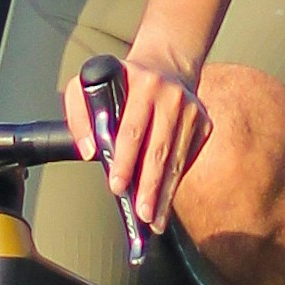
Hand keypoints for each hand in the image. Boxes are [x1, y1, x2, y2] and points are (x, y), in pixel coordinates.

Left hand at [70, 44, 210, 236]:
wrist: (166, 65)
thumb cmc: (121, 81)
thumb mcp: (88, 84)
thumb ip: (80, 116)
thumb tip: (90, 151)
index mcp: (143, 84)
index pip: (132, 129)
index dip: (125, 161)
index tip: (117, 187)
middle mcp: (172, 96)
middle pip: (159, 150)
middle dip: (150, 186)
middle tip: (142, 214)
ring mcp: (193, 111)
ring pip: (176, 160)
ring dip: (164, 193)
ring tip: (154, 219)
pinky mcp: (204, 123)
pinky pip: (187, 159)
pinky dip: (175, 181)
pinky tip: (164, 202)